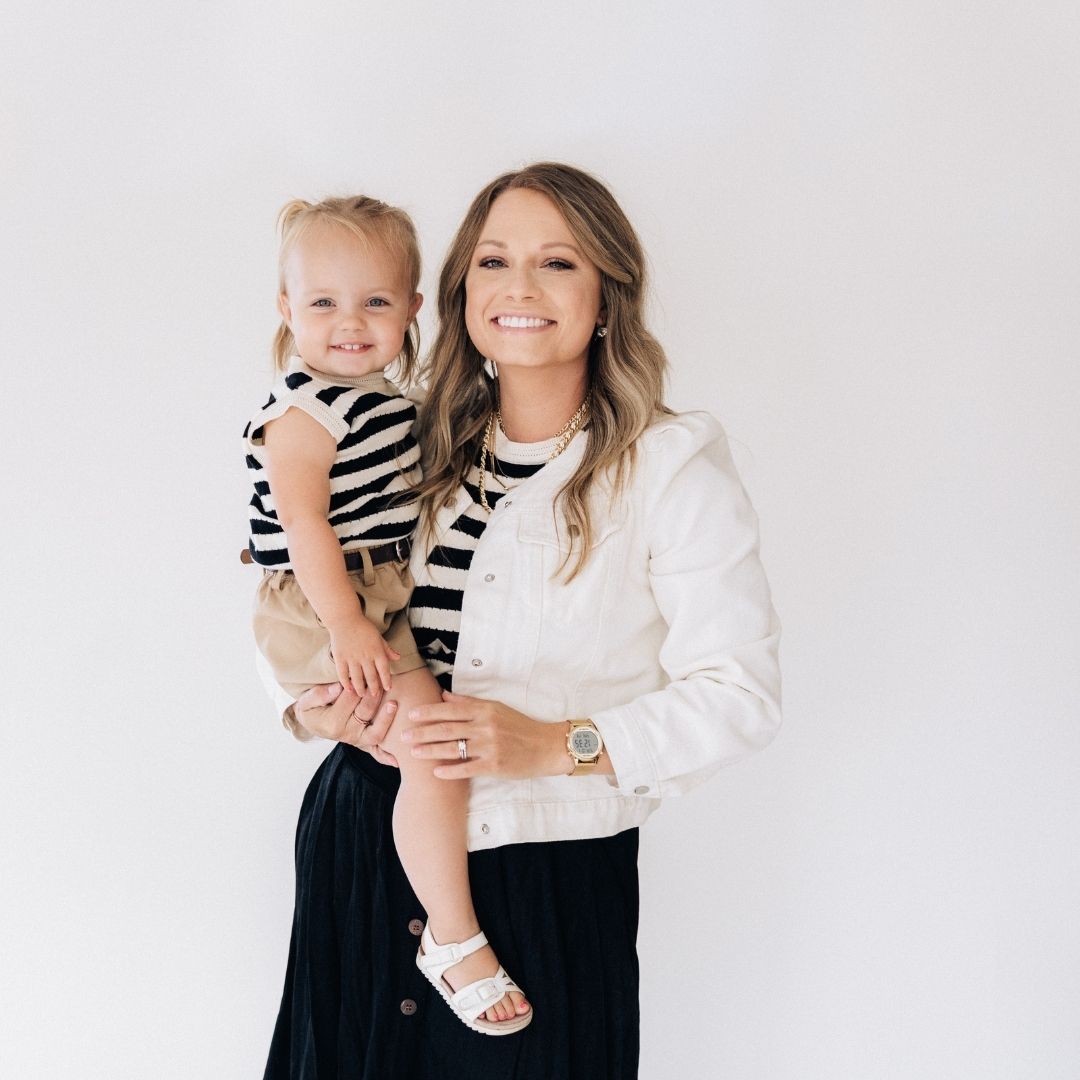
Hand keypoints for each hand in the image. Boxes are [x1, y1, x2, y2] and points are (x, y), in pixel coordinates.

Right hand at [293, 681, 399, 765]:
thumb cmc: (311, 709)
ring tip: (393, 704)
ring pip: (375, 732)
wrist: (311, 723)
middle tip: (382, 682)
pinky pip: (376, 752)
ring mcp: (356, 741)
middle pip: (365, 712)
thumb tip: (338, 687)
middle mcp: (346, 734)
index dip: (358, 684)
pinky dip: (387, 757)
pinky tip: (397, 760)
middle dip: (374, 695)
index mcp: (332, 722)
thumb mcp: (307, 701)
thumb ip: (320, 694)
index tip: (363, 674)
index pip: (350, 698)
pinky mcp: (363, 744)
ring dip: (386, 718)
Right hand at [328, 617, 400, 695]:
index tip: (388, 688)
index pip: (384, 670)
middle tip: (374, 695)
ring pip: (357, 678)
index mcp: (377, 651)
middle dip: (374, 688)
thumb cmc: (364, 628)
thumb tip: (398, 658)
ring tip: (362, 694)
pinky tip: (348, 689)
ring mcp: (352, 658)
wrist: (345, 619)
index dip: (386, 680)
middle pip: (371, 677)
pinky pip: (343, 674)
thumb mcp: (378, 637)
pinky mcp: (340, 658)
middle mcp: (365, 656)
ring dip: (360, 688)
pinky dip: (346, 683)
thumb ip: (387, 649)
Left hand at [402, 691, 568, 779]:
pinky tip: (435, 772)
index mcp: (485, 710)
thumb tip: (444, 696)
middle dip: (422, 732)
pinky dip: (449, 770)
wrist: (546, 746)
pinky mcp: (494, 765)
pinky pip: (467, 768)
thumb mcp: (496, 708)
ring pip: (453, 748)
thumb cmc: (520, 726)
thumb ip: (469, 703)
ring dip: (430, 751)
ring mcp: (490, 747)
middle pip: (447, 729)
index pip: (451, 709)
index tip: (411, 714)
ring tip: (412, 753)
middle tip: (402, 736)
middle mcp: (486, 726)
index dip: (429, 712)